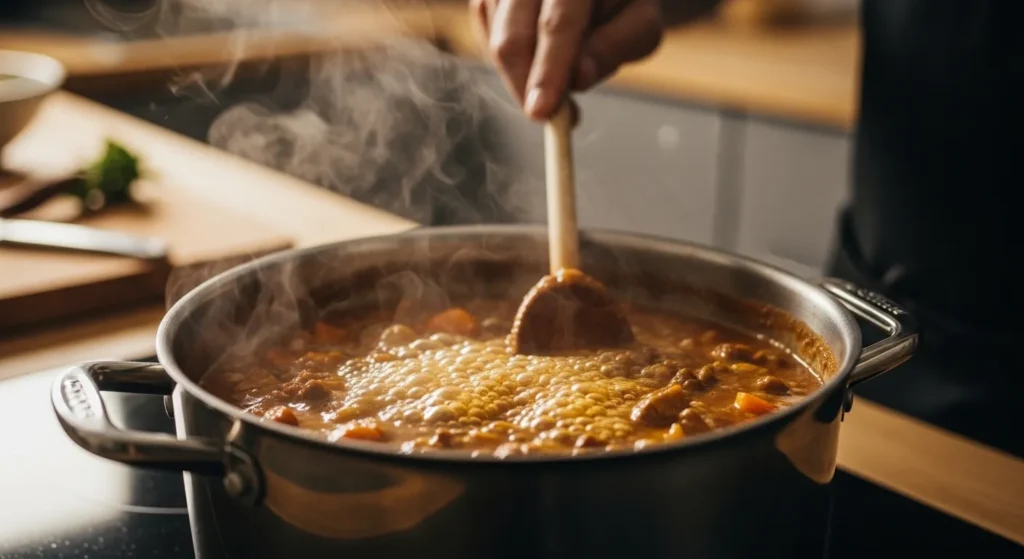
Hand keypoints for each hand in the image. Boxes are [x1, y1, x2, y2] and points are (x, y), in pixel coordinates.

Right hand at [471, 0, 663, 119]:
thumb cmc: (621, 0)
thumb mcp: (639, 22)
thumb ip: (616, 47)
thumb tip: (577, 78)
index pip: (557, 23)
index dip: (547, 70)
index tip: (542, 112)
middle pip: (514, 36)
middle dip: (525, 86)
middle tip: (547, 116)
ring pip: (496, 42)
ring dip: (522, 74)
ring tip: (556, 76)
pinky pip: (488, 39)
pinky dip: (510, 62)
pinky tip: (537, 59)